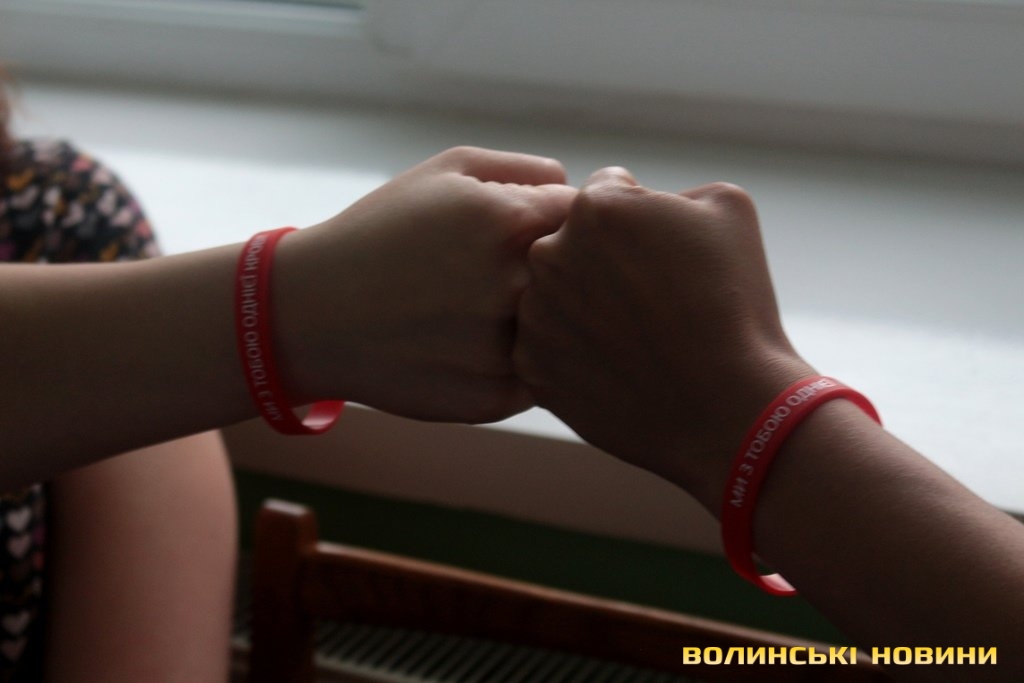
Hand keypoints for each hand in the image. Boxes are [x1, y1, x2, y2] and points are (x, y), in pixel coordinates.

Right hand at [276, 146, 574, 422]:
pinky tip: (474, 346)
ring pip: (565, 334)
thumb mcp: (446, 171)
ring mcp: (506, 350)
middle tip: (510, 275)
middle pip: (586, 279)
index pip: (589, 219)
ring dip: (546, 322)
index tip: (536, 232)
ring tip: (486, 312)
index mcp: (511, 223)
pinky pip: (538, 378)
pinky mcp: (493, 398)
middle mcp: (516, 288)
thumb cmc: (382, 233)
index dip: (567, 224)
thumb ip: (525, 169)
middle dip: (561, 274)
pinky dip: (520, 363)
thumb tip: (581, 188)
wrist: (312, 313)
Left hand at [514, 167, 812, 506]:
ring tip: (636, 338)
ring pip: (556, 297)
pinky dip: (575, 354)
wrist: (727, 406)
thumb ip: (673, 190)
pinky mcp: (532, 368)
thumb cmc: (735, 305)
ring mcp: (535, 316)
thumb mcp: (728, 209)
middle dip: (604, 262)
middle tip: (650, 299)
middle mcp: (549, 255)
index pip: (606, 195)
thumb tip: (645, 203)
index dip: (641, 221)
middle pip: (572, 245)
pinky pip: (548, 347)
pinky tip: (617, 366)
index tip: (665, 254)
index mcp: (594, 208)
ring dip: (585, 307)